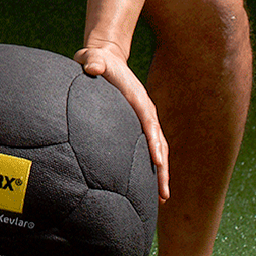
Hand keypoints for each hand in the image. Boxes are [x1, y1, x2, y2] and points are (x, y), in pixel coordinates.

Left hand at [74, 43, 169, 202]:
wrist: (103, 58)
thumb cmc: (96, 60)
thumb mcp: (92, 57)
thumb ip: (92, 61)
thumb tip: (92, 67)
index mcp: (137, 98)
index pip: (148, 122)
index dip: (154, 141)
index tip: (158, 161)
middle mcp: (144, 111)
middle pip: (159, 143)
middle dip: (162, 168)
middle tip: (163, 194)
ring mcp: (142, 119)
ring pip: (156, 150)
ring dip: (160, 173)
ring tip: (161, 198)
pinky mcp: (135, 126)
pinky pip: (145, 149)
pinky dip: (150, 167)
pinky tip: (147, 187)